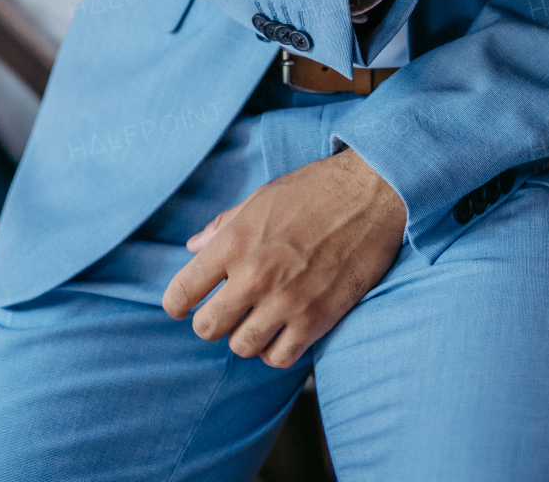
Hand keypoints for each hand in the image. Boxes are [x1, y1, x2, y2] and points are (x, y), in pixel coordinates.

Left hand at [162, 147, 405, 366]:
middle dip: (212, 322)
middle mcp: (254, 275)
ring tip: (258, 319)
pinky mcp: (316, 319)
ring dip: (246, 336)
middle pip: (208, 328)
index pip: (183, 291)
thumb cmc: (315, 190)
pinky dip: (275, 350)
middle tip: (226, 311)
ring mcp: (285, 301)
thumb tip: (193, 247)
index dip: (177, 304)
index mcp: (235, 241)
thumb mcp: (261, 198)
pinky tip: (281, 332)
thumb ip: (224, 226)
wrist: (371, 194)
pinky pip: (279, 358)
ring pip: (242, 347)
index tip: (183, 306)